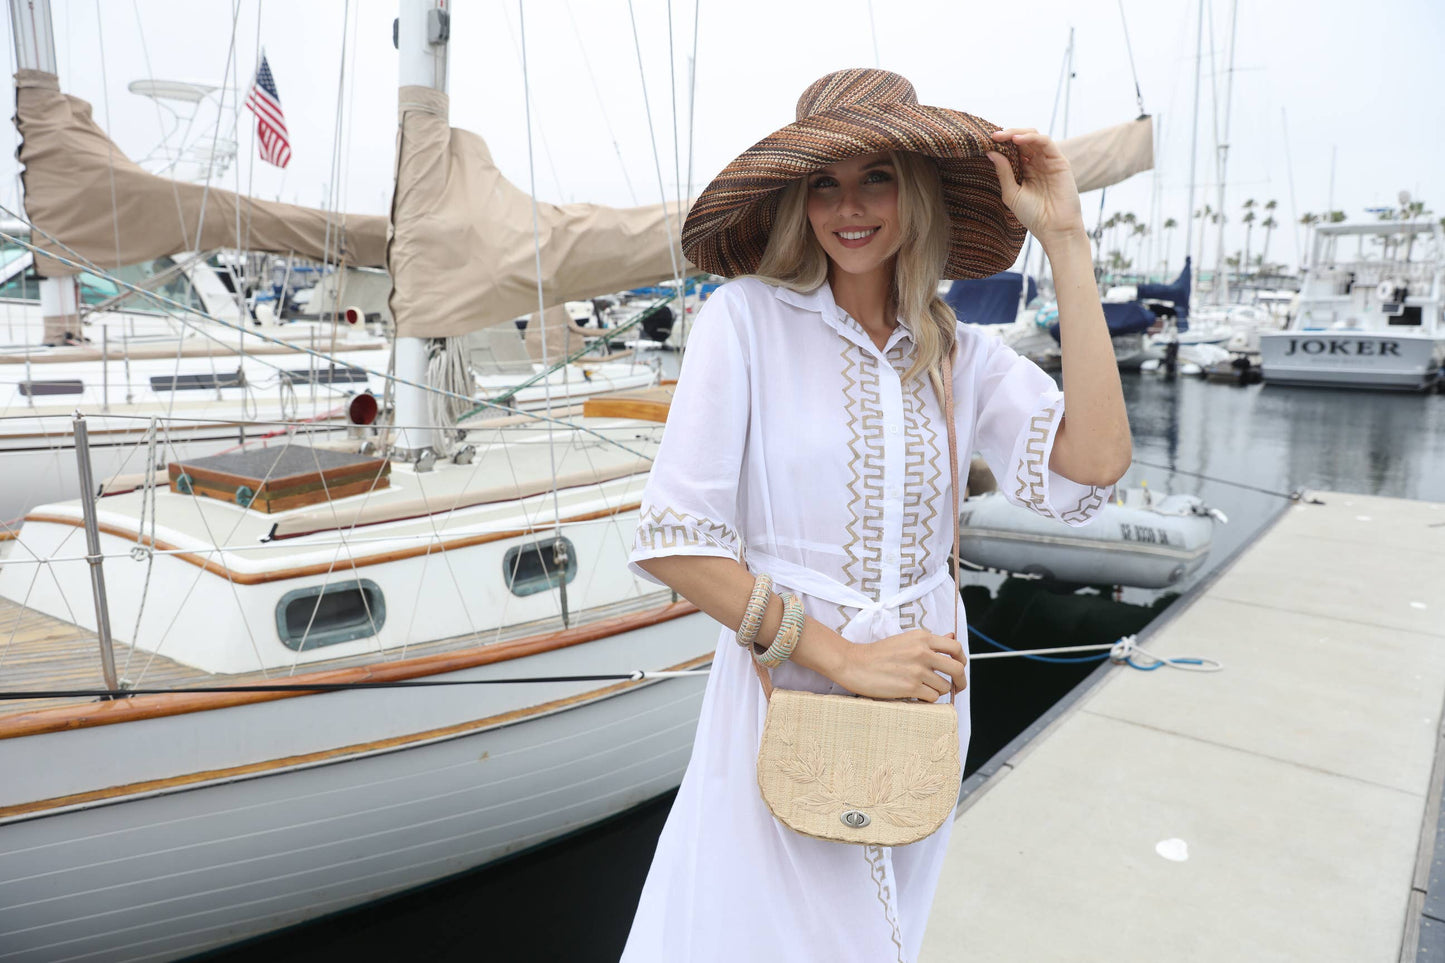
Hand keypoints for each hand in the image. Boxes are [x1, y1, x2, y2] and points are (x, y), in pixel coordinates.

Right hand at [840, 629, 966, 701]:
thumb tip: (951, 635)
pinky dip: (927, 699)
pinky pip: (932, 697)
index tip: (959, 668)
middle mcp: (923, 651)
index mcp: (922, 637)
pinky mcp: (910, 686)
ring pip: (944, 686)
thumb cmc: (878, 653)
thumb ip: (929, 641)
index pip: (955, 647)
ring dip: (938, 691)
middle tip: (957, 687)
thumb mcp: (906, 640)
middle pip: (956, 668)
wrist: (854, 663)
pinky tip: (917, 696)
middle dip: (960, 681)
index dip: (962, 660)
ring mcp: (917, 670)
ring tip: (925, 690)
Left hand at [985, 128, 1086, 246]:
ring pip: (1033, 137)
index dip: (1001, 144)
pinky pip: (1045, 142)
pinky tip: (1017, 140)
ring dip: (1017, 133)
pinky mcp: (1059, 161)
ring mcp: (1048, 161)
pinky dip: (1031, 138)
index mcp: (1025, 170)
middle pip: (1022, 140)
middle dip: (1007, 135)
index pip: (1013, 150)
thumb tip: (990, 152)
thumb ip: (1003, 172)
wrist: (1054, 229)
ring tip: (1003, 136)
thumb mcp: (1012, 193)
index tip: (986, 141)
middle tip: (993, 136)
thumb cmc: (1033, 215)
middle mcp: (1037, 163)